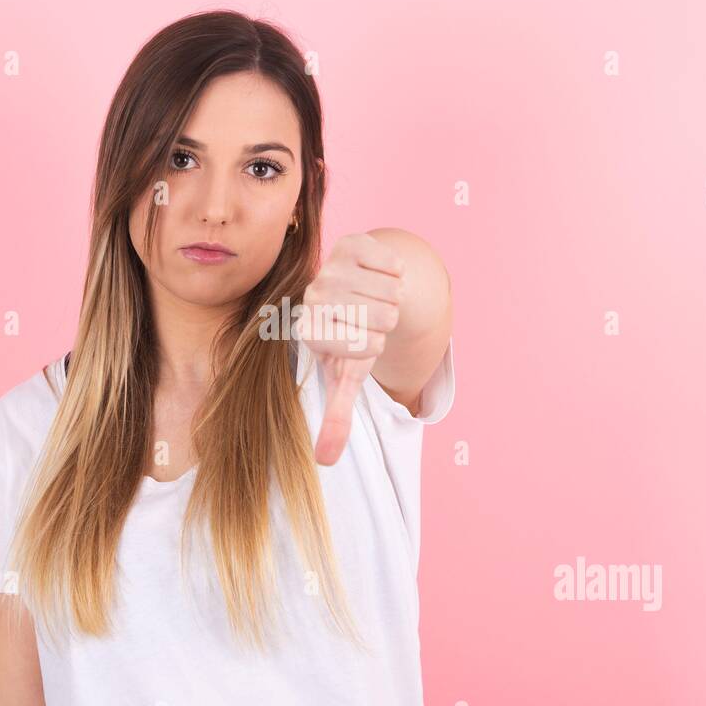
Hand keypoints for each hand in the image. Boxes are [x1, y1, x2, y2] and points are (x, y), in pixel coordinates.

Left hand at [297, 233, 405, 465]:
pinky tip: (378, 275)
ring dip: (392, 297)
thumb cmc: (352, 336)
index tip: (357, 341)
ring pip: (391, 291)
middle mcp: (313, 297)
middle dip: (385, 321)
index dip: (374, 347)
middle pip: (381, 317)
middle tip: (368, 318)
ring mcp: (331, 266)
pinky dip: (395, 273)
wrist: (358, 290)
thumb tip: (325, 463)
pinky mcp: (351, 242)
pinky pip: (393, 264)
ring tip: (373, 298)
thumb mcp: (347, 375)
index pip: (367, 347)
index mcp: (310, 332)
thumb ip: (337, 418)